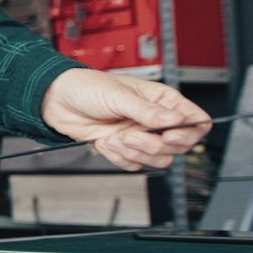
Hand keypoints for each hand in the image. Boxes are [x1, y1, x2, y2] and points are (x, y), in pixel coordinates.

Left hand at [40, 68, 211, 171]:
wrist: (56, 100)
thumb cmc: (86, 87)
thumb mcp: (117, 95)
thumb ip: (145, 111)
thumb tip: (174, 120)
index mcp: (162, 101)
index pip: (195, 121)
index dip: (189, 132)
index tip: (170, 135)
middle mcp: (154, 120)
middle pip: (178, 146)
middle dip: (154, 145)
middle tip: (130, 136)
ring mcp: (140, 136)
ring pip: (158, 159)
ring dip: (135, 153)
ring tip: (114, 138)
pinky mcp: (124, 148)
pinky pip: (134, 164)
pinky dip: (119, 158)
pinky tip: (104, 142)